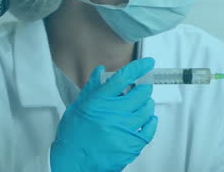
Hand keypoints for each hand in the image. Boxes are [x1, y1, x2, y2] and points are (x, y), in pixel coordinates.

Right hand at [50, 57, 157, 171]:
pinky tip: (148, 119)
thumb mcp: (77, 107)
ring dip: (147, 104)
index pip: (123, 78)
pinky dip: (151, 122)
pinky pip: (150, 129)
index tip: (148, 63)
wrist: (72, 163)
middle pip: (140, 93)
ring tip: (143, 104)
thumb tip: (101, 71)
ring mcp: (123, 130)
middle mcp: (113, 114)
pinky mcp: (131, 146)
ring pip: (147, 110)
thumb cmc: (73, 136)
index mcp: (99, 102)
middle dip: (144, 87)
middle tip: (143, 88)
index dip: (139, 67)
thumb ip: (91, 88)